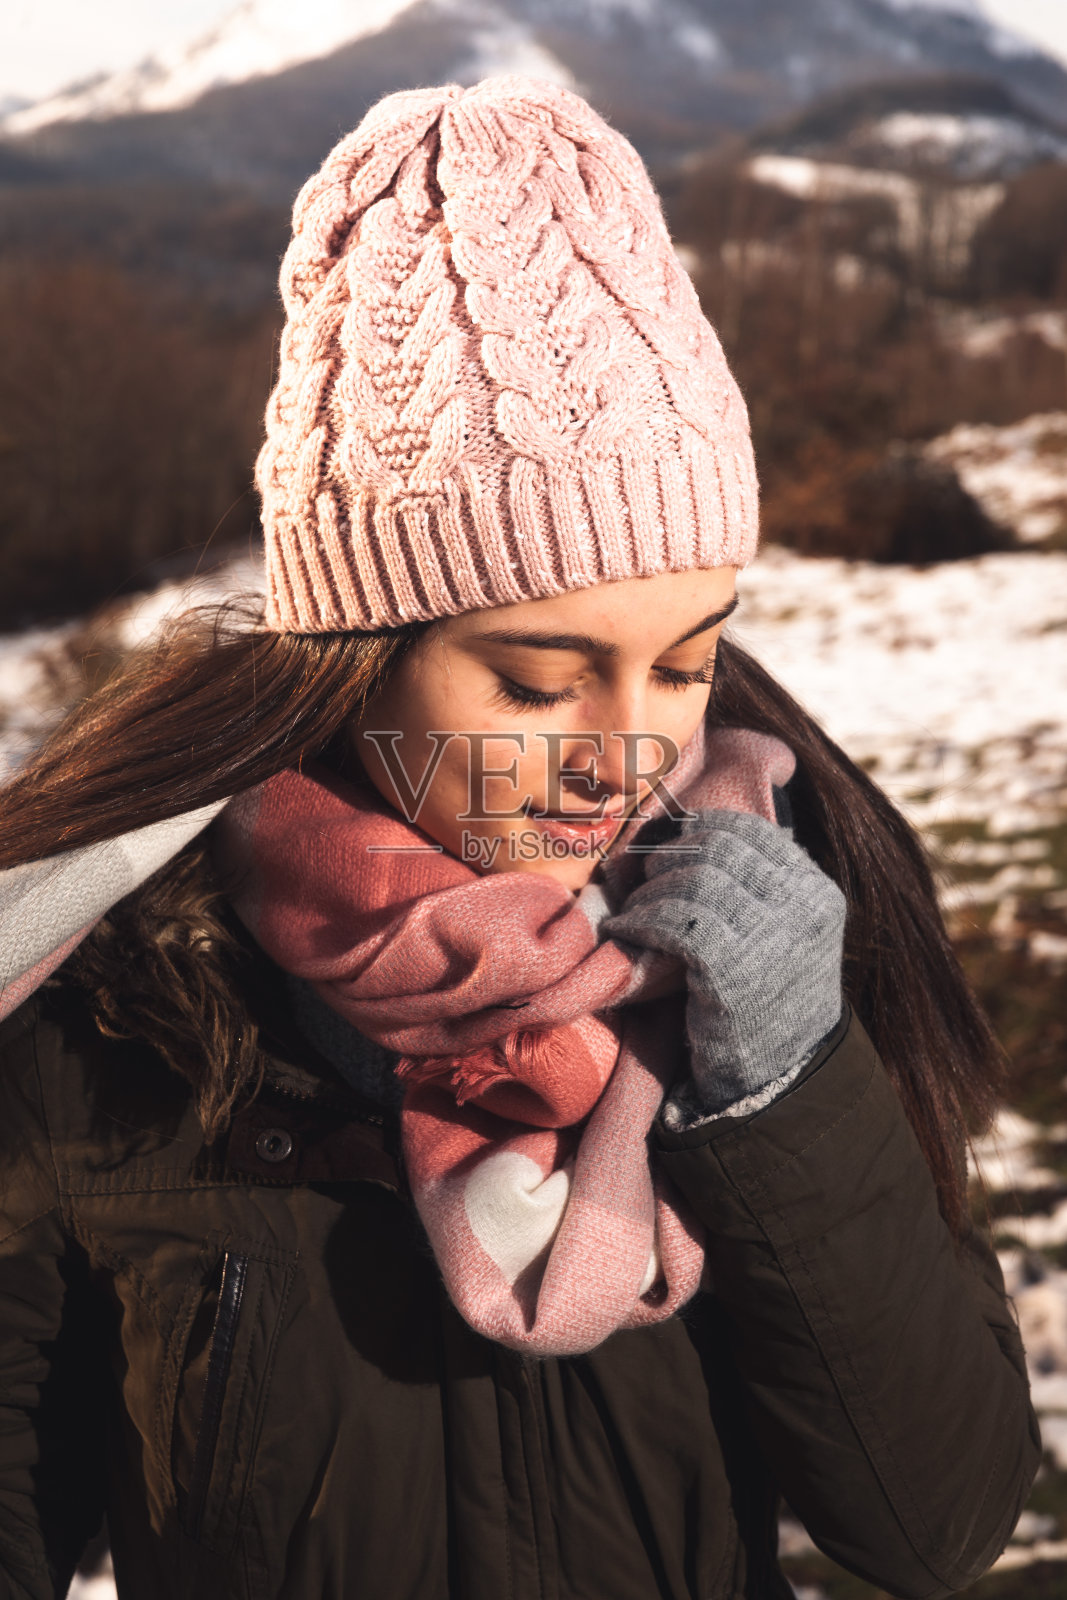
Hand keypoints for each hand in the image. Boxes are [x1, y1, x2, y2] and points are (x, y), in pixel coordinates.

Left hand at [602, 806, 846, 1121]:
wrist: (777, 1077)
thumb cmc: (767, 998)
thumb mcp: (785, 933)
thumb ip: (757, 886)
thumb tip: (695, 828)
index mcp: (818, 893)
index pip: (751, 832)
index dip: (700, 830)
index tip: (671, 847)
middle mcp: (802, 909)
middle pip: (717, 849)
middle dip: (671, 858)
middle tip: (646, 878)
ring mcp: (770, 940)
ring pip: (693, 881)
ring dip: (651, 892)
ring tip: (635, 911)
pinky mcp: (732, 971)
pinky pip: (675, 921)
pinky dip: (642, 921)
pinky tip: (628, 932)